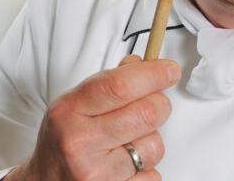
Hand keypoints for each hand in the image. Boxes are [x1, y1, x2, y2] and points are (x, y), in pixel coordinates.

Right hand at [6, 55, 180, 180]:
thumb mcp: (75, 104)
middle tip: (154, 104)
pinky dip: (146, 166)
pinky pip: (153, 174)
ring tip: (131, 139)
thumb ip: (110, 81)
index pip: (120, 85)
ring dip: (151, 139)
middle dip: (160, 104)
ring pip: (154, 145)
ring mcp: (96, 172)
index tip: (170, 69)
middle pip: (146, 113)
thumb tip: (144, 64)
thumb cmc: (63, 140)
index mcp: (70, 111)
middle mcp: (81, 142)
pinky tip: (126, 162)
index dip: (153, 74)